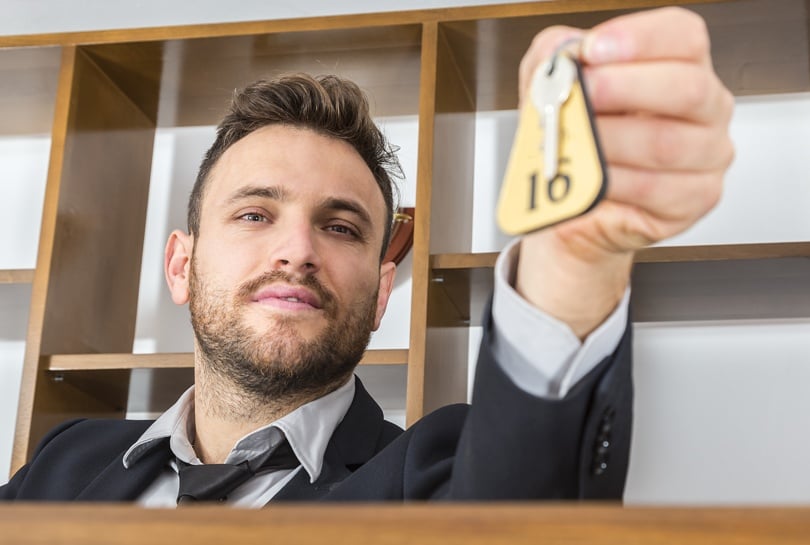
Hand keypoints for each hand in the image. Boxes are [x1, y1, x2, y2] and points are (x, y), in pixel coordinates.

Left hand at [514, 7, 734, 337]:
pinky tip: (598, 187)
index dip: (639, 42)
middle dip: (624, 96)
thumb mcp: (548, 97)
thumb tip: (559, 57)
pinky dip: (620, 191)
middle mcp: (702, 111)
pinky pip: (663, 196)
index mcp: (674, 70)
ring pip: (674, 147)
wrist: (571, 209)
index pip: (681, 37)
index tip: (592, 55)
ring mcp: (704, 160)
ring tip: (579, 153)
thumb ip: (551, 65)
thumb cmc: (567, 149)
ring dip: (616, 149)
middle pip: (687, 89)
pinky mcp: (692, 206)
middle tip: (580, 102)